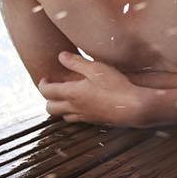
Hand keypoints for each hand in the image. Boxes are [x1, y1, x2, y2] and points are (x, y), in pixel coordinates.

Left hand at [39, 51, 154, 126]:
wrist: (134, 107)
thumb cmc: (116, 86)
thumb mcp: (97, 69)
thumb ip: (77, 62)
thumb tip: (61, 56)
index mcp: (72, 93)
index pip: (46, 91)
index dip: (43, 84)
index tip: (46, 78)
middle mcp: (74, 107)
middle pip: (49, 108)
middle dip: (47, 98)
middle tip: (54, 88)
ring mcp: (84, 116)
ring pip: (62, 116)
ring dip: (60, 107)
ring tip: (67, 97)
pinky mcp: (94, 121)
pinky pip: (76, 119)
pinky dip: (73, 113)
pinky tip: (83, 105)